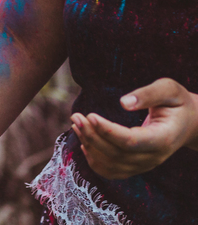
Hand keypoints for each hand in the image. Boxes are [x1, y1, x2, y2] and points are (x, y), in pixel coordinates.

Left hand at [71, 77, 197, 178]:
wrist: (189, 122)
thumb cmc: (176, 102)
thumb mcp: (168, 90)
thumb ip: (148, 94)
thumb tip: (124, 102)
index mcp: (164, 138)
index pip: (132, 142)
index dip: (108, 131)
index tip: (90, 115)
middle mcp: (155, 156)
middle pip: (118, 154)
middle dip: (92, 136)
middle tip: (76, 116)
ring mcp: (146, 164)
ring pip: (112, 164)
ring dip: (89, 146)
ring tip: (76, 124)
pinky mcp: (137, 166)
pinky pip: (112, 171)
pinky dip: (94, 160)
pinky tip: (84, 142)